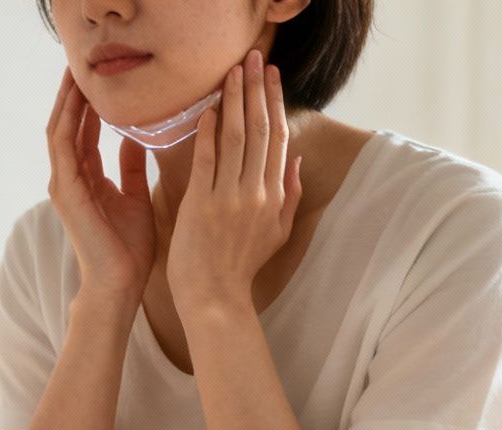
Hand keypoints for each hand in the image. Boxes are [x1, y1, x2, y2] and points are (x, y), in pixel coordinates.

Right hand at [46, 66, 154, 306]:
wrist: (120, 283)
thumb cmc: (129, 249)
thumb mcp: (135, 196)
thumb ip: (130, 166)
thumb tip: (136, 136)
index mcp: (87, 180)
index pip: (84, 133)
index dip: (90, 105)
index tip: (100, 78)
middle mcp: (70, 179)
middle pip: (67, 126)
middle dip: (73, 95)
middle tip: (81, 64)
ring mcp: (64, 185)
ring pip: (60, 131)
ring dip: (67, 102)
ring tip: (75, 73)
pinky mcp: (66, 192)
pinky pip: (63, 147)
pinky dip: (69, 122)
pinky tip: (78, 101)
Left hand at [166, 49, 302, 312]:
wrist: (215, 298)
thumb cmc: (241, 267)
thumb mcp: (277, 233)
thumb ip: (291, 195)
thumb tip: (299, 160)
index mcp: (275, 196)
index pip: (278, 139)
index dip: (276, 104)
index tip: (271, 77)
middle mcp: (256, 192)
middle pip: (261, 130)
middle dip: (257, 90)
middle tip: (254, 59)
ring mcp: (230, 198)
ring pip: (237, 138)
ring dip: (235, 100)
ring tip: (233, 71)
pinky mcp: (202, 204)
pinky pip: (207, 160)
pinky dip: (209, 133)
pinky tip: (210, 109)